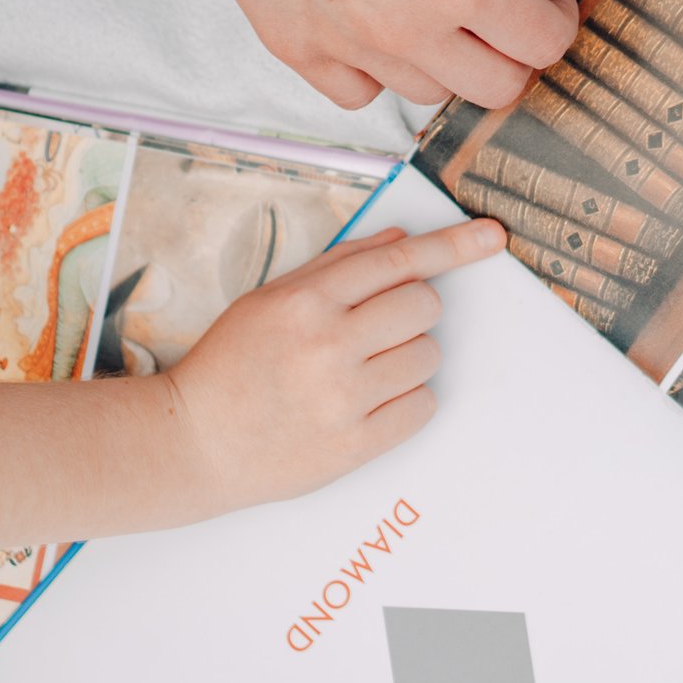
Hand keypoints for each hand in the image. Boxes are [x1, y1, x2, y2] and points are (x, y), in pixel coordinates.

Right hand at [86, 0, 585, 109]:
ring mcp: (357, 52)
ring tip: (436, 11)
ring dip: (452, 63)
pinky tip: (378, 28)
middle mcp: (414, 31)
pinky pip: (364, 95)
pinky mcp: (305, 56)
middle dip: (516, 53)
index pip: (544, 46)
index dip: (559, 19)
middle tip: (503, 10)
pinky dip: (382, 74)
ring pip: (434, 96)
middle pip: (500, 89)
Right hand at [165, 220, 503, 512]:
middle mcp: (327, 345)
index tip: (490, 237)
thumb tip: (401, 239)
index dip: (452, 245)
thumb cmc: (229, 366)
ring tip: (364, 370)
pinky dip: (407, 399)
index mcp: (304, 301)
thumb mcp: (268, 299)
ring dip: (409, 356)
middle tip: (376, 328)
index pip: (397, 260)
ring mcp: (343, 397)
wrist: (192, 442)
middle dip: (412, 310)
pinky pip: (422, 406)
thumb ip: (336, 265)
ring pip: (428, 355)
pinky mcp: (354, 445)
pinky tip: (370, 401)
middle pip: (423, 304)